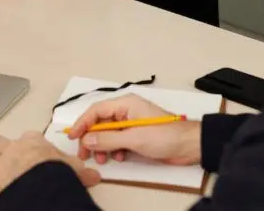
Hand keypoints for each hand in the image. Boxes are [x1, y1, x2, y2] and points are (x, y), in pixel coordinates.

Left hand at [0, 132, 100, 195]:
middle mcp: (14, 147)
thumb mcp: (73, 168)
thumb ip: (81, 170)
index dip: (34, 146)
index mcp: (33, 140)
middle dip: (7, 149)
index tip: (39, 154)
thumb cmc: (55, 171)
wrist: (38, 184)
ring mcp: (1, 161)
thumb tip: (94, 175)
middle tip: (16, 160)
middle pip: (3, 142)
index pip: (31, 137)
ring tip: (8, 175)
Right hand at [67, 95, 201, 165]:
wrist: (189, 146)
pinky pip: (118, 141)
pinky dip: (114, 149)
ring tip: (102, 159)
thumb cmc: (165, 135)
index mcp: (125, 104)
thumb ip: (108, 138)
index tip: (73, 136)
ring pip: (108, 133)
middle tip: (84, 153)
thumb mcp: (134, 138)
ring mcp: (131, 124)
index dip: (83, 123)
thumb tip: (87, 139)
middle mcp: (126, 111)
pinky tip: (117, 157)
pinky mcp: (137, 136)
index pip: (96, 110)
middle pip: (100, 122)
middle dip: (91, 138)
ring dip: (102, 146)